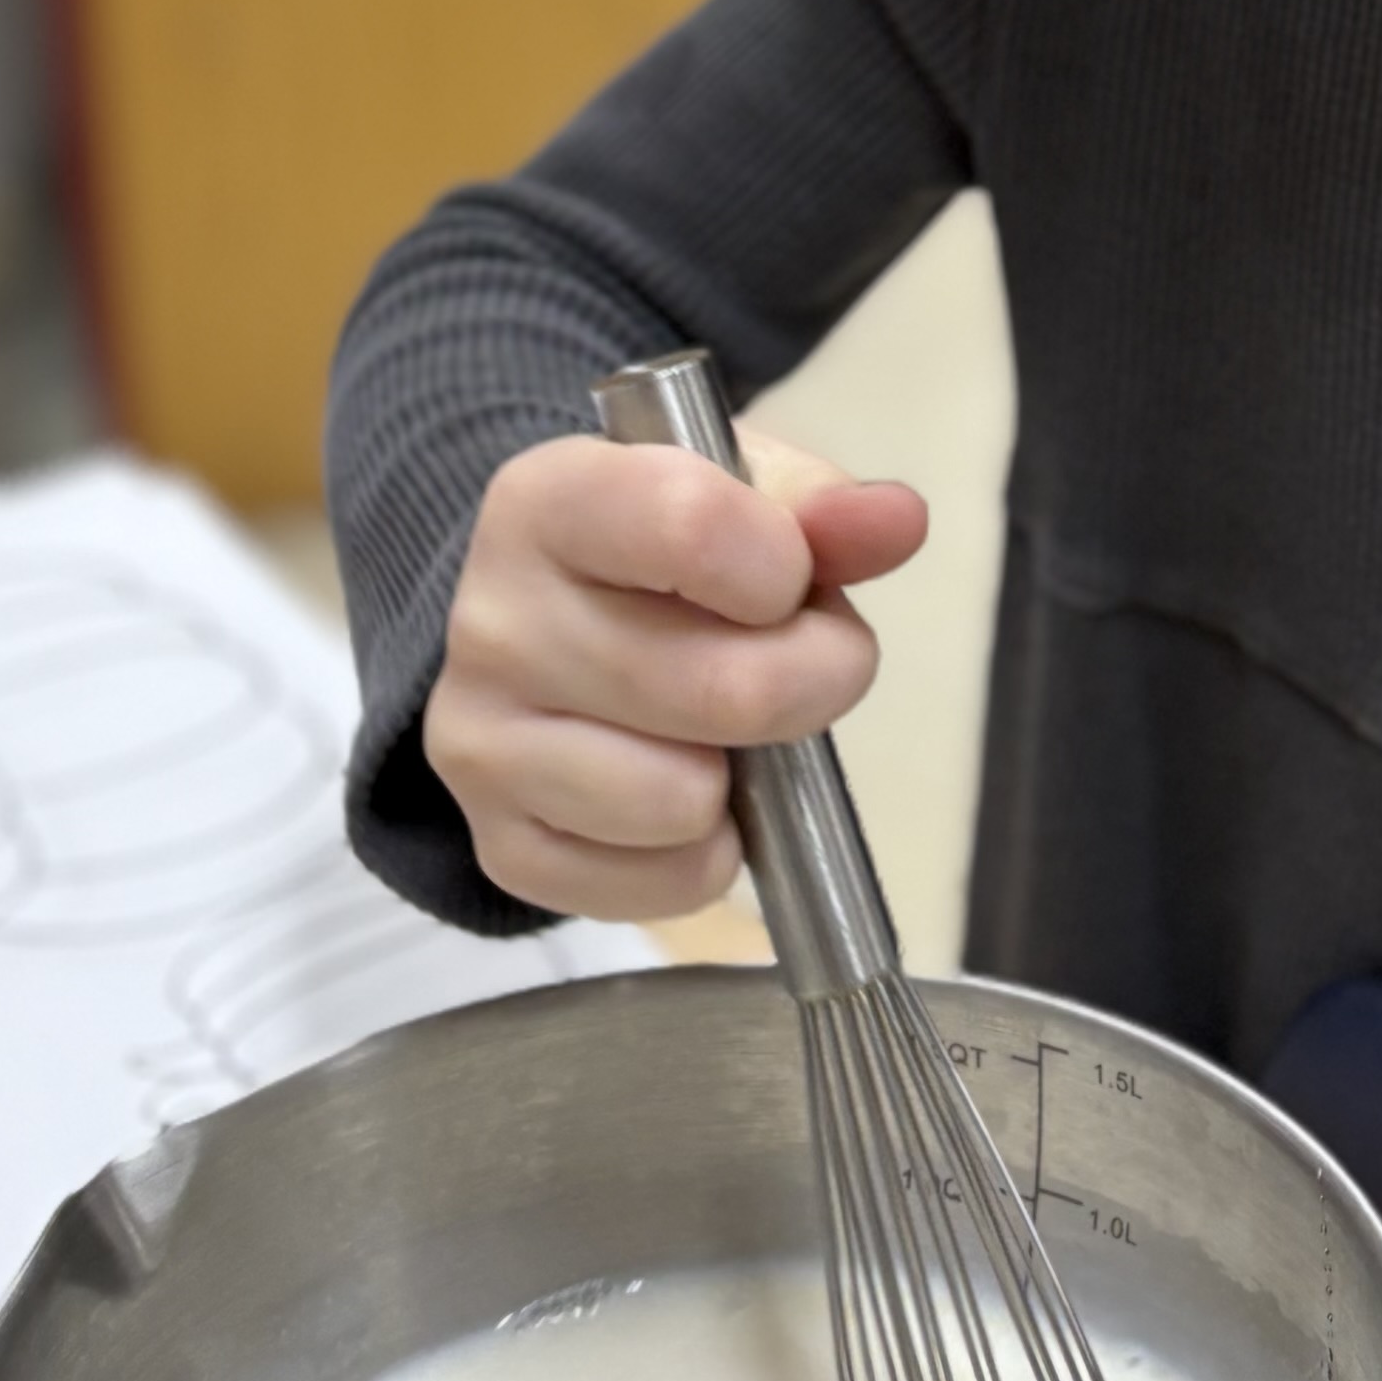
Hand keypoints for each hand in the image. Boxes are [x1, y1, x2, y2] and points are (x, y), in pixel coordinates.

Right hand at [423, 423, 928, 924]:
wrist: (532, 633)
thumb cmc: (652, 555)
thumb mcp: (730, 496)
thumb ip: (819, 509)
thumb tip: (898, 522)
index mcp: (546, 503)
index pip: (690, 528)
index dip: (784, 569)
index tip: (789, 581)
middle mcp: (494, 624)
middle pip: (724, 690)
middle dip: (810, 683)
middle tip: (802, 666)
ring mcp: (483, 746)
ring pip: (685, 800)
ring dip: (743, 778)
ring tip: (719, 730)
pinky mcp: (504, 848)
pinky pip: (664, 884)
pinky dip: (704, 851)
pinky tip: (681, 789)